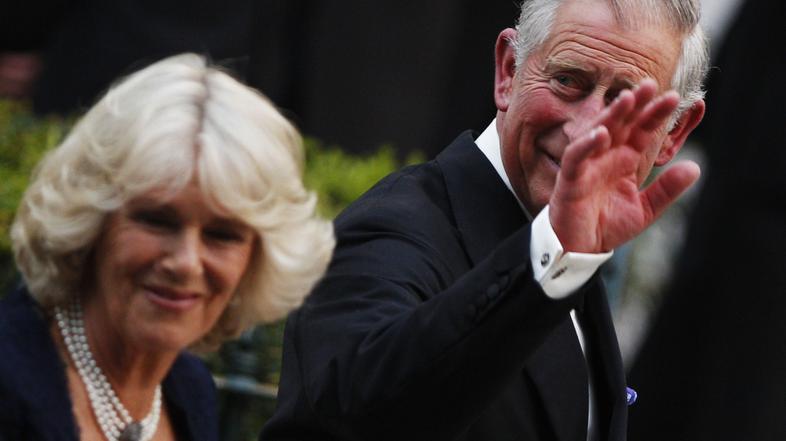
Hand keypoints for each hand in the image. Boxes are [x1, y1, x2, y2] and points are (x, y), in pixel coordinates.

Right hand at [549, 79, 699, 252]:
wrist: (579, 249)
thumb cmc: (606, 226)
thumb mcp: (645, 209)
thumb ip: (667, 189)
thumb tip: (695, 168)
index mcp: (624, 160)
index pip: (641, 130)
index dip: (655, 114)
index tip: (673, 98)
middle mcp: (605, 157)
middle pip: (621, 124)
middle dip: (635, 104)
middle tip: (650, 85)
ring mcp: (586, 165)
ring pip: (597, 132)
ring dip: (611, 116)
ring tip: (627, 99)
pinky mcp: (569, 179)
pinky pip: (576, 157)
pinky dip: (586, 145)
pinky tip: (601, 134)